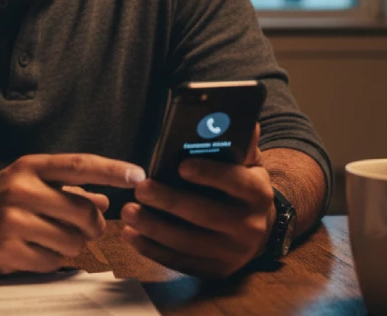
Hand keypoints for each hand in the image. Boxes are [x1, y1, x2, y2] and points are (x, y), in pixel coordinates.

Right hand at [0, 154, 145, 274]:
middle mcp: (21, 190)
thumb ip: (71, 189)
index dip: (111, 170)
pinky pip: (52, 262)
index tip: (138, 175)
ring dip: (72, 245)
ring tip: (54, 237)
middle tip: (87, 227)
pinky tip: (36, 250)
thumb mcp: (32, 182)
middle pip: (82, 212)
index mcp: (30, 168)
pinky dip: (52, 259)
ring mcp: (12, 221)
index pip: (79, 164)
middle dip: (93, 225)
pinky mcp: (7, 251)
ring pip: (71, 241)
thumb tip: (106, 202)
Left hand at [121, 123, 274, 277]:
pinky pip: (180, 262)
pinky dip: (152, 249)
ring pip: (188, 242)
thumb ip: (237, 141)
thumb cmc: (241, 185)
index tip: (181, 166)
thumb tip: (229, 116)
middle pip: (205, 214)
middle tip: (140, 188)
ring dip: (154, 227)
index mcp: (258, 193)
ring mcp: (233, 253)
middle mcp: (250, 226)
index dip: (209, 174)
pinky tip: (131, 235)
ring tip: (128, 210)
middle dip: (169, 201)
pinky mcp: (216, 271)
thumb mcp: (247, 162)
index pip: (236, 181)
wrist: (258, 228)